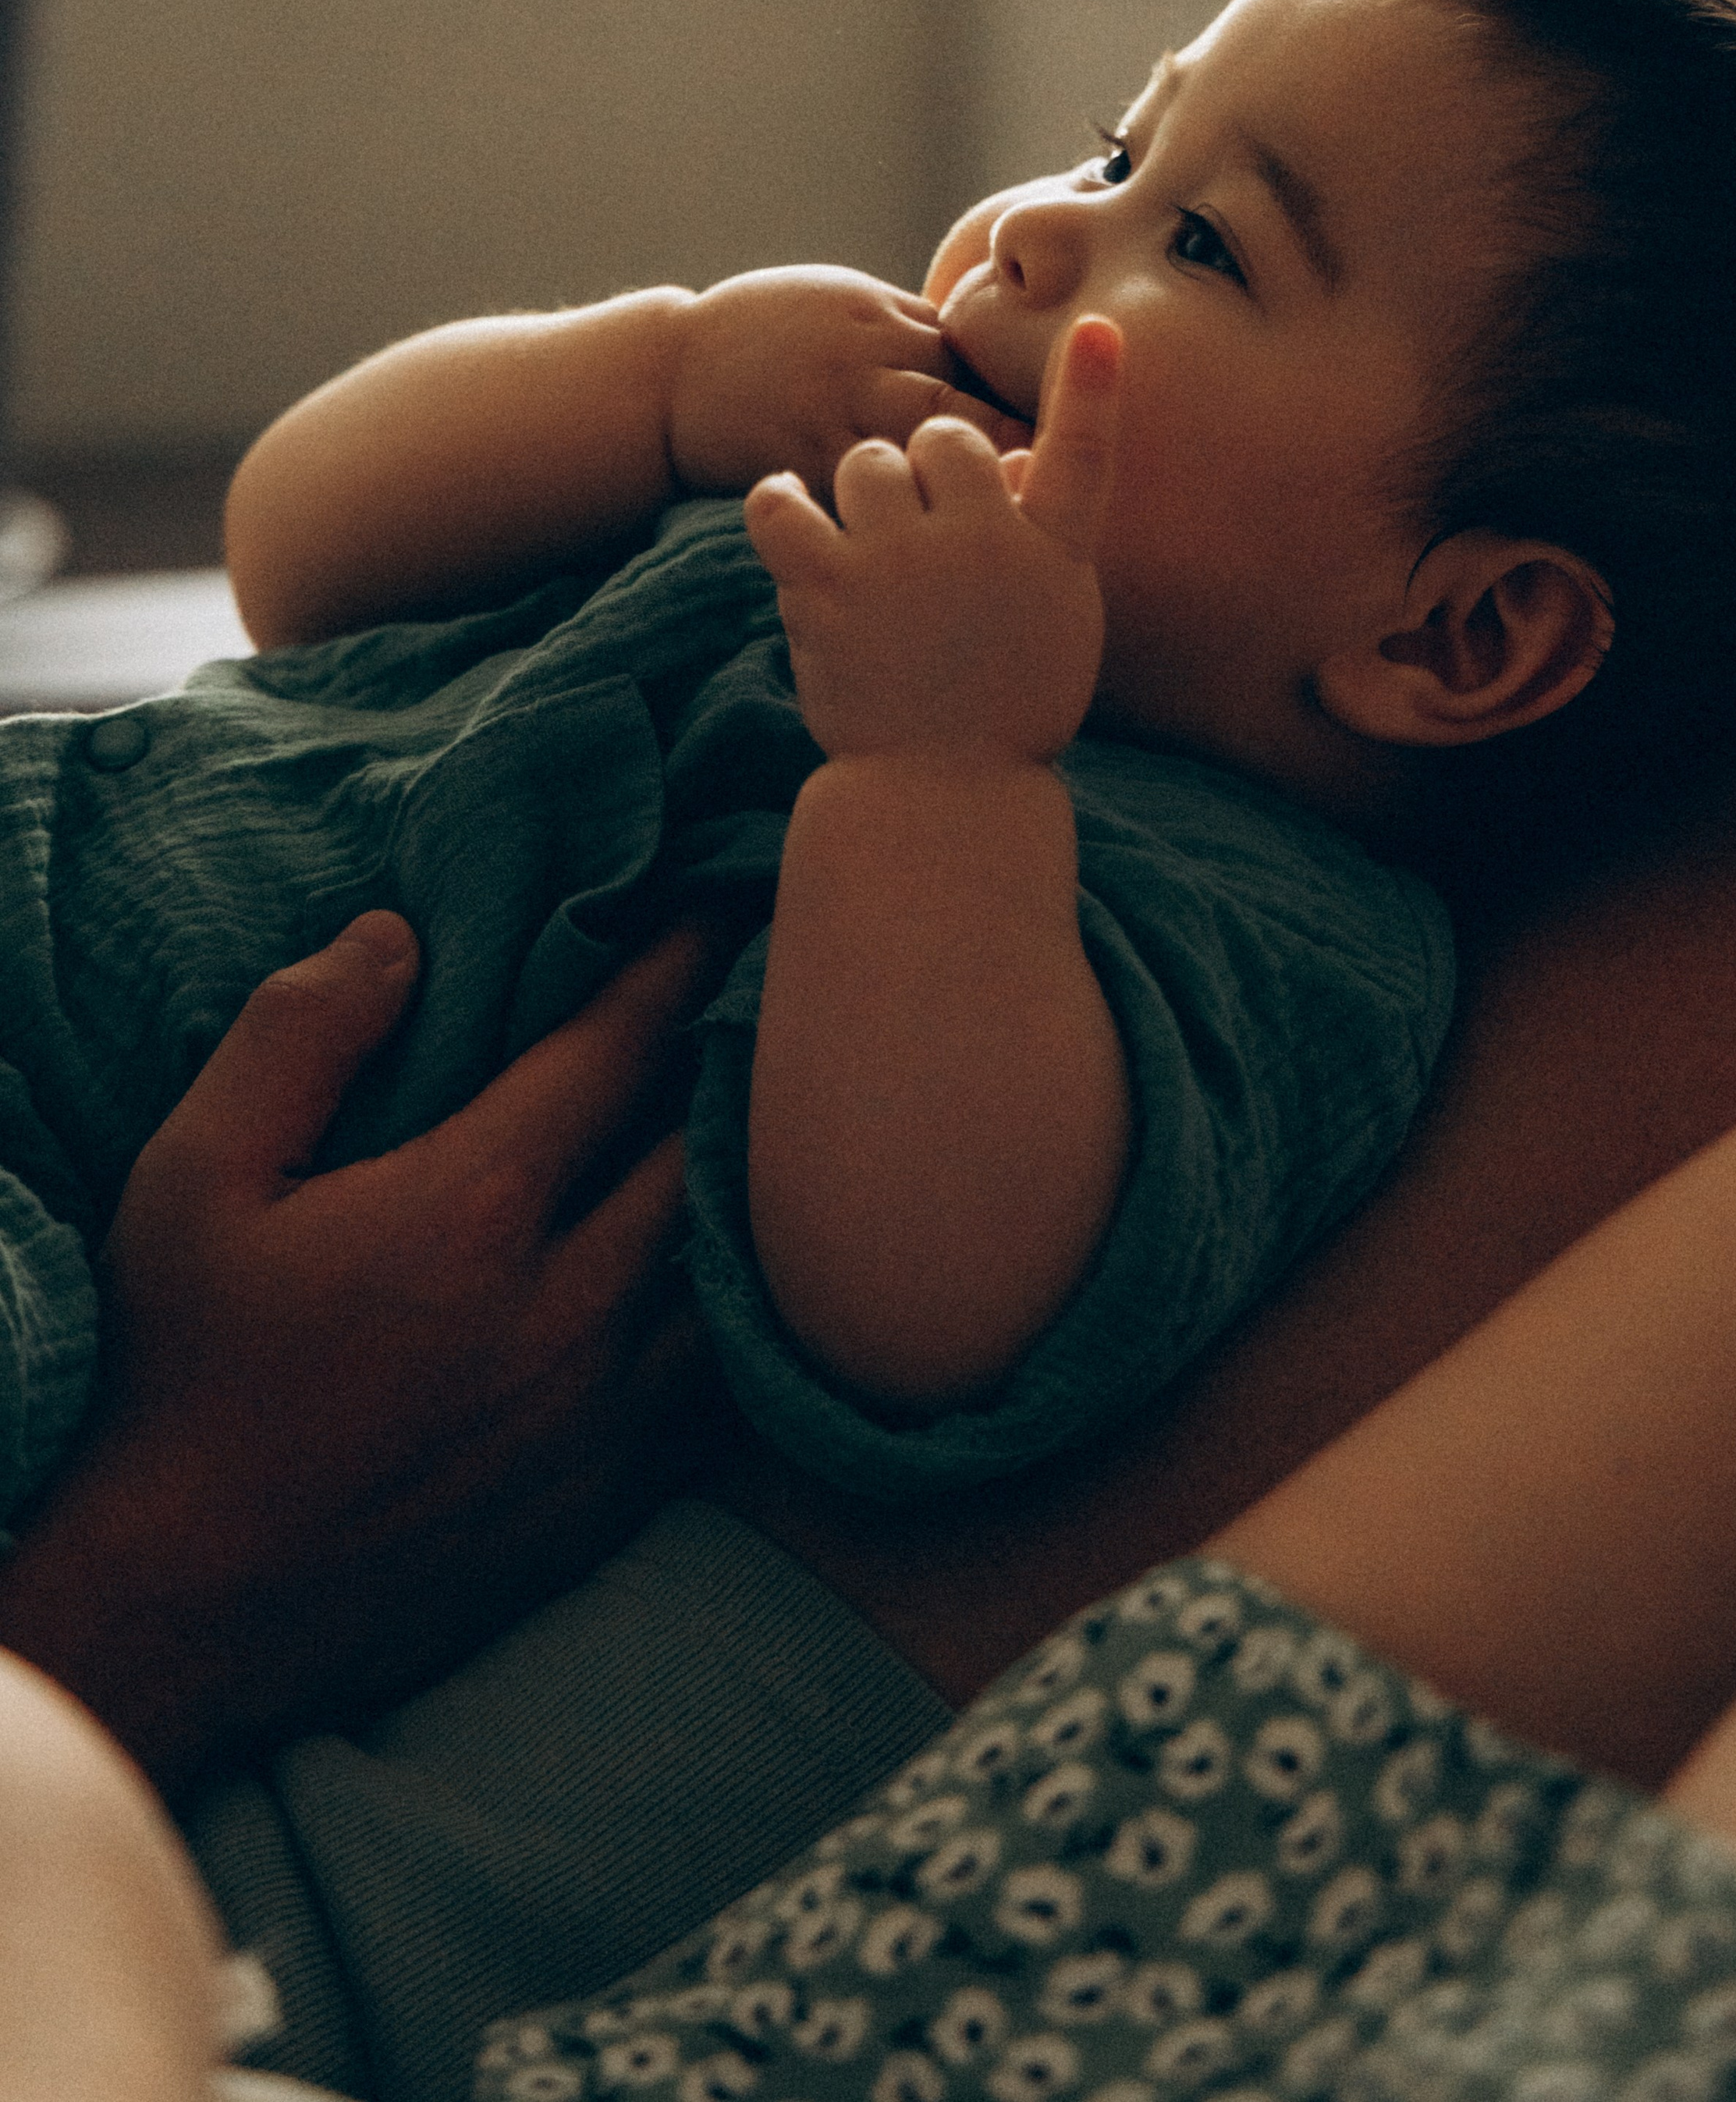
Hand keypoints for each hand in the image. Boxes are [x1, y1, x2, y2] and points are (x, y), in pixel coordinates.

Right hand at [0, 910, 733, 1792]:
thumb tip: (397, 935)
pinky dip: (740, 1309)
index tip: (718, 904)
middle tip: (770, 992)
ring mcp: (603, 1413)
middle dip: (741, 1056)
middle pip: (708, 1145)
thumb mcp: (191, 1181)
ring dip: (753, 1187)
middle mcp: (568, 1307)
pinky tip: (740, 1271)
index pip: (622, 1048)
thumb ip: (296, 1037)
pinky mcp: (612, 1496)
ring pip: (735, 1266)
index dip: (679, 962)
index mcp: (473, 1209)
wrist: (187, 1609)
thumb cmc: (180, 1376)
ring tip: (777, 1119)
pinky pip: (724, 1379)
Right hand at [669, 265, 1032, 502]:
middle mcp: (859, 360)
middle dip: (1004, 444)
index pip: (965, 352)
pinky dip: (900, 523)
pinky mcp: (798, 461)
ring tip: (1002, 528)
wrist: (671, 373)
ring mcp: (828, 412)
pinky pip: (861, 496)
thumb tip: (984, 356)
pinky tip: (935, 555)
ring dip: (959, 489)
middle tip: (1045, 487)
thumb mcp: (843, 306)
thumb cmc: (767, 336)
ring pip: (913, 450)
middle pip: (952, 401)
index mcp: (878, 317)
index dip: (1014, 393)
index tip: (1056, 431)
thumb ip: (909, 331)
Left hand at [743, 315, 1120, 765]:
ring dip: (857, 493)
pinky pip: (784, 506)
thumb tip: (1000, 461)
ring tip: (863, 547)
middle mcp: (981, 544)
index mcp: (1049, 552)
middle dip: (921, 469)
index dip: (1093, 388)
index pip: (1082, 454)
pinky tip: (786, 512)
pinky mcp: (830, 590)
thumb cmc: (1005, 703)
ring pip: (862, 464)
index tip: (1100, 329)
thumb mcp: (1051, 617)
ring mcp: (902, 562)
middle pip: (936, 440)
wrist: (941, 790)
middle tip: (916, 532)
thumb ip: (1032, 533)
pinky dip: (779, 501)